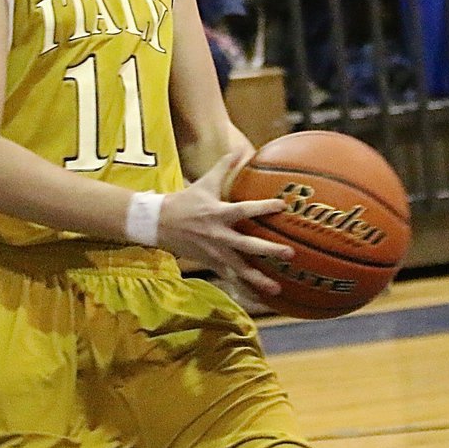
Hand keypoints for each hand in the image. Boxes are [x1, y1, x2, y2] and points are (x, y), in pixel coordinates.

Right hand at [156, 153, 290, 293]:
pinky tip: (260, 297)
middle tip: (289, 253)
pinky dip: (244, 288)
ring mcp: (214, 253)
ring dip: (258, 280)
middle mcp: (218, 235)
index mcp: (218, 214)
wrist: (159, 223)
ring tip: (277, 288)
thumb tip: (238, 150)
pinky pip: (230, 278)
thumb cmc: (185, 201)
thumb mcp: (204, 183)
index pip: (244, 210)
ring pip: (239, 269)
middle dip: (268, 250)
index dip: (263, 207)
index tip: (283, 206)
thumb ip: (223, 167)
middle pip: (247, 245)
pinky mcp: (211, 264)